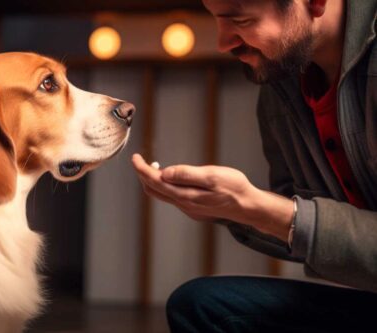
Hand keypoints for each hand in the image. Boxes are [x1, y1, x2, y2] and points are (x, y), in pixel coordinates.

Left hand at [131, 154, 292, 240]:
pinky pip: (172, 197)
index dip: (142, 169)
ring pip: (162, 195)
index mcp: (185, 195)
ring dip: (153, 181)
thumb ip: (187, 174)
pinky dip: (164, 186)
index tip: (135, 157)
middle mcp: (183, 204)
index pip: (155, 182)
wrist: (249, 207)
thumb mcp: (212, 176)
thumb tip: (164, 172)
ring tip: (153, 166)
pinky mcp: (194, 209)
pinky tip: (171, 178)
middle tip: (140, 160)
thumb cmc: (234, 188)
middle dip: (143, 175)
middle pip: (154, 190)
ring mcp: (188, 208)